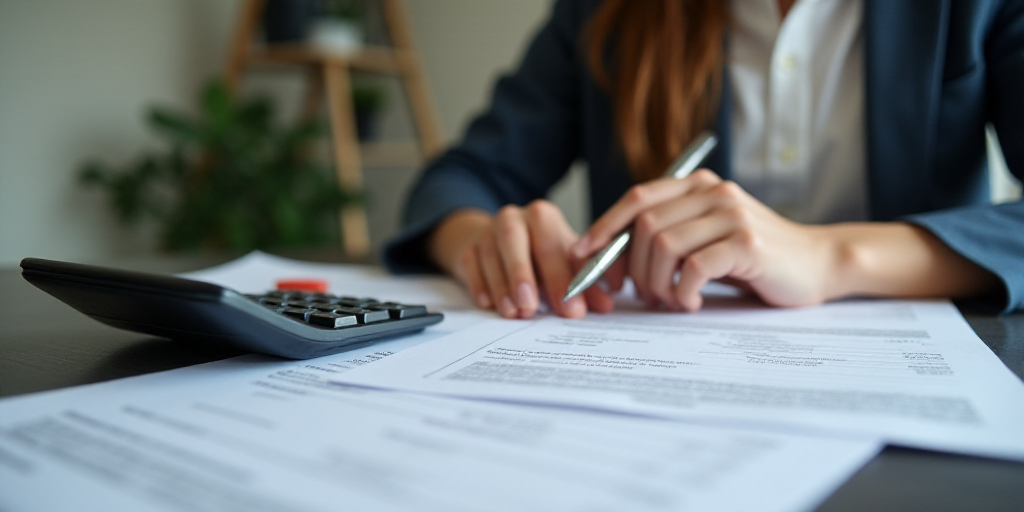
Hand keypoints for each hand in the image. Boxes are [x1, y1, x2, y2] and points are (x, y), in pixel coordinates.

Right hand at [429, 202, 615, 318]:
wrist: (497, 243)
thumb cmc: (538, 254)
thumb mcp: (563, 263)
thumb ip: (585, 284)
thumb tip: (606, 305)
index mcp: (542, 217)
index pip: (552, 246)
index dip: (563, 279)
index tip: (572, 310)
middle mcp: (513, 218)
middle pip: (515, 241)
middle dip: (523, 275)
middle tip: (532, 307)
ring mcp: (486, 233)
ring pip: (490, 255)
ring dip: (501, 286)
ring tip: (514, 312)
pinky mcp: (467, 249)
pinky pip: (470, 265)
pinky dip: (479, 285)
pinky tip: (488, 304)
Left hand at [572, 170, 840, 310]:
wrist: (817, 264)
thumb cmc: (754, 258)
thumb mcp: (706, 237)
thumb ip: (668, 235)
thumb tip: (609, 256)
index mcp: (698, 186)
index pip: (638, 198)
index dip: (605, 226)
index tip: (584, 255)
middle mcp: (714, 192)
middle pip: (645, 225)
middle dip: (632, 266)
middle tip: (643, 295)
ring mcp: (731, 214)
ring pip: (664, 244)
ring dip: (656, 282)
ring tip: (670, 300)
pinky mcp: (747, 242)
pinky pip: (694, 266)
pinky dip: (682, 291)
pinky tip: (690, 303)